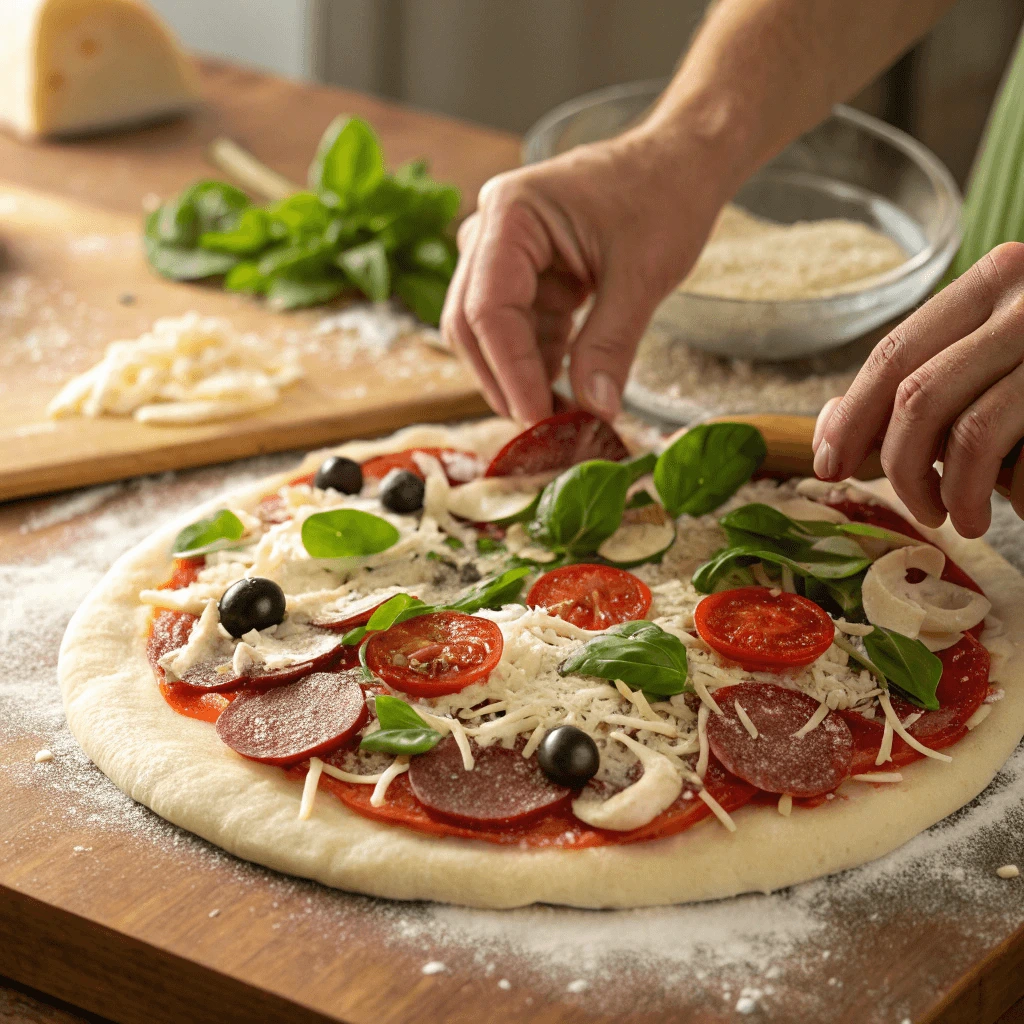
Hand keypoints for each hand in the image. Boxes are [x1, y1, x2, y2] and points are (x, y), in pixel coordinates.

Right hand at [441, 129, 723, 422]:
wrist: (680, 165)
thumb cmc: (664, 196)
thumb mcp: (643, 275)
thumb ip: (612, 345)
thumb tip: (594, 411)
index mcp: (512, 215)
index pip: (489, 310)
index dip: (510, 372)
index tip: (538, 419)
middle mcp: (492, 232)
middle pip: (472, 326)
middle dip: (507, 382)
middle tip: (545, 432)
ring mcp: (502, 256)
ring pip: (491, 336)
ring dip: (523, 378)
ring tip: (565, 415)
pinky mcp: (523, 278)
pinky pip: (518, 332)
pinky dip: (540, 364)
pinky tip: (569, 389)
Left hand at [812, 241, 1023, 537]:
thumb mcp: (991, 375)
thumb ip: (923, 389)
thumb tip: (826, 427)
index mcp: (997, 279)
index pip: (895, 351)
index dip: (850, 415)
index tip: (826, 463)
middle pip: (915, 388)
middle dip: (888, 460)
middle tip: (895, 502)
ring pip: (958, 424)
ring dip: (938, 486)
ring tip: (953, 518)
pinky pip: (1007, 447)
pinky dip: (987, 493)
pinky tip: (990, 515)